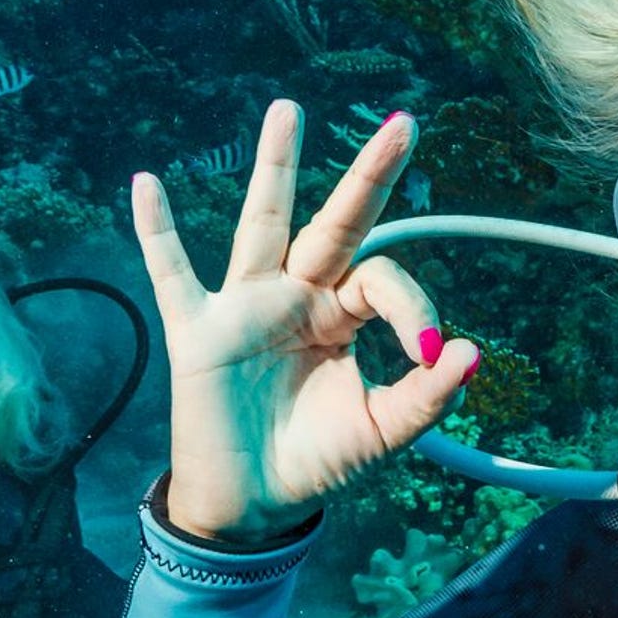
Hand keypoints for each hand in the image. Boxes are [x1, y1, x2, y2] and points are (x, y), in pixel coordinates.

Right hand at [130, 102, 476, 545]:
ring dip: (275, 168)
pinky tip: (147, 184)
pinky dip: (156, 232)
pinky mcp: (199, 331)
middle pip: (337, 223)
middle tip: (406, 123)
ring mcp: (246, 306)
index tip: (427, 352)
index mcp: (344, 314)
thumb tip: (470, 351)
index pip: (383, 279)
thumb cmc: (316, 461)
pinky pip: (172, 275)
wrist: (252, 506)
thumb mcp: (381, 433)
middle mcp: (299, 296)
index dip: (413, 307)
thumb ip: (425, 397)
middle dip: (370, 174)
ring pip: (264, 224)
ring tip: (288, 111)